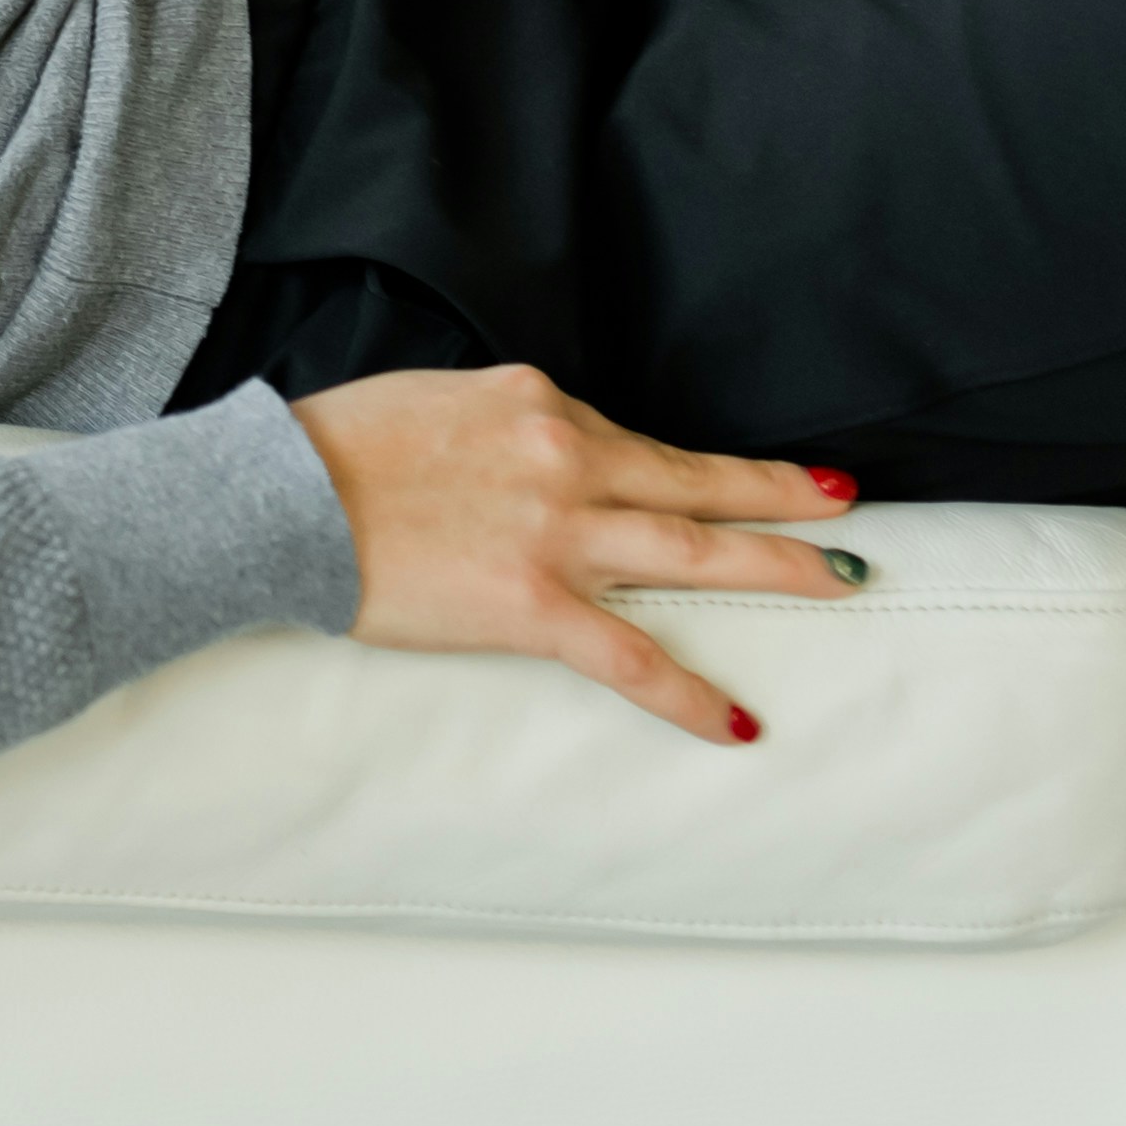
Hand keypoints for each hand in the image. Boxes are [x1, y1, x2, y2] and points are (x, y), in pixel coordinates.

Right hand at [290, 362, 860, 745]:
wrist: (279, 497)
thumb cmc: (335, 449)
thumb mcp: (436, 403)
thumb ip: (501, 430)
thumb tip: (531, 465)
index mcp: (538, 402)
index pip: (635, 438)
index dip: (698, 464)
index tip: (747, 474)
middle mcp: (565, 457)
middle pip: (699, 482)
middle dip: (782, 498)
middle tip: (846, 512)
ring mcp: (558, 533)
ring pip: (696, 549)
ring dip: (777, 565)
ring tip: (840, 581)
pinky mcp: (533, 604)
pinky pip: (633, 657)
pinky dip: (691, 693)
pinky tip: (736, 722)